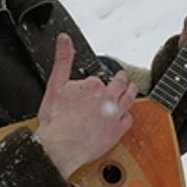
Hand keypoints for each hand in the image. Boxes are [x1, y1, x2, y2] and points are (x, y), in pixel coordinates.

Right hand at [36, 34, 137, 178]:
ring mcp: (114, 115)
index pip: (98, 78)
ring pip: (128, 99)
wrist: (59, 147)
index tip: (90, 87)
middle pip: (119, 85)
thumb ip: (62, 59)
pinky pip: (128, 119)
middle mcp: (107, 98)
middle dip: (120, 80)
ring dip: (131, 91)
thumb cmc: (55, 121)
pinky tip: (126, 114)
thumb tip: (64, 39)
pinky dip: (128, 115)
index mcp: (93, 85)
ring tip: (131, 88)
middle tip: (122, 77)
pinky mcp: (117, 131)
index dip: (93, 82)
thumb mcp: (54, 84)